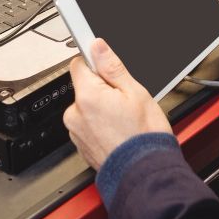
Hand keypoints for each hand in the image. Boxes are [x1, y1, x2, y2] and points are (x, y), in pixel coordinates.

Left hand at [63, 38, 172, 170]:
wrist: (143, 171)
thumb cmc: (142, 136)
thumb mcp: (135, 92)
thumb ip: (112, 67)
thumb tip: (98, 46)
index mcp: (87, 96)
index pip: (79, 64)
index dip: (95, 62)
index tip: (104, 64)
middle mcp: (75, 114)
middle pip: (84, 87)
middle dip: (101, 89)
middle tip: (124, 99)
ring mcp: (76, 131)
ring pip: (86, 107)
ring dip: (100, 108)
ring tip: (122, 119)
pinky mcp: (80, 145)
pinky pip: (87, 125)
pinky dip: (100, 125)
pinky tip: (117, 131)